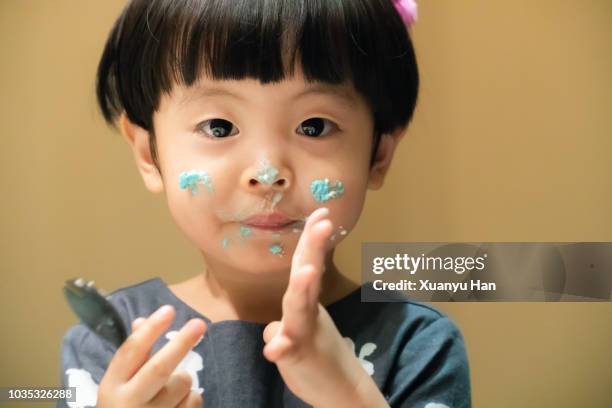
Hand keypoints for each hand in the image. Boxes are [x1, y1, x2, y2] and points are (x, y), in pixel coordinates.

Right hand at [98, 305, 206, 407]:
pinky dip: (192, 397)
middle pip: (160, 368)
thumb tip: (144, 320)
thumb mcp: (119, 383)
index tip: (169, 309)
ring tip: (172, 388)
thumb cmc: (123, 407)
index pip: (131, 351)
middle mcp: (127, 404)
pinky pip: (194, 402)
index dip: (151, 328)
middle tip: (200, 324)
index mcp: (111, 387)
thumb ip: (133, 355)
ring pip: (182, 384)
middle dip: (181, 343)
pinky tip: (178, 404)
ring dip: (185, 378)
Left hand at [261, 207, 374, 406]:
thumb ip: (284, 327)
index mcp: (307, 304)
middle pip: (307, 276)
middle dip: (314, 248)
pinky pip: (288, 351)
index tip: (322, 211)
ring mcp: (306, 334)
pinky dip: (281, 347)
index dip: (312, 239)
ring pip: (299, 309)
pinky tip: (275, 348)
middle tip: (324, 222)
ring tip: (306, 271)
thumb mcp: (299, 338)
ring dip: (301, 289)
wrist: (341, 394)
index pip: (307, 265)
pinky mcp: (300, 358)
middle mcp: (308, 314)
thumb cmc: (320, 361)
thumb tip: (271, 329)